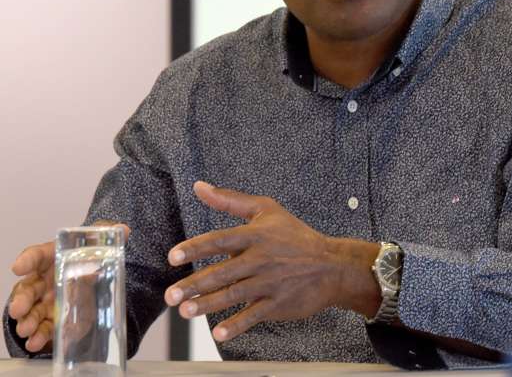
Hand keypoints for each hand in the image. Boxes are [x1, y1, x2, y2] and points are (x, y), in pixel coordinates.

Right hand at [7, 222, 129, 353]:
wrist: (93, 277)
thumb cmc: (86, 257)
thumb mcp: (97, 244)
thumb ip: (106, 235)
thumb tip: (123, 229)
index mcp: (51, 258)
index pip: (37, 255)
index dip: (27, 260)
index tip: (19, 267)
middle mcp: (43, 281)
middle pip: (28, 288)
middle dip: (21, 299)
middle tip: (18, 309)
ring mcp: (45, 302)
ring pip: (31, 311)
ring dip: (27, 321)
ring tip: (27, 329)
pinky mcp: (54, 318)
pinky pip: (44, 328)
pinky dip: (39, 336)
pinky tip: (36, 342)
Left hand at [164, 181, 379, 341]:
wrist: (332, 265)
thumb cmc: (296, 235)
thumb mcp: (267, 210)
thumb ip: (230, 200)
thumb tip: (198, 186)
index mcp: (257, 235)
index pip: (221, 240)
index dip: (196, 248)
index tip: (173, 257)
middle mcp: (262, 258)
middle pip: (223, 272)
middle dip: (195, 284)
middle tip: (171, 295)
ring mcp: (270, 282)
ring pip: (234, 295)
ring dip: (208, 305)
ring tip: (186, 312)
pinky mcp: (278, 303)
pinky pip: (254, 315)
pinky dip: (237, 325)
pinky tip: (219, 333)